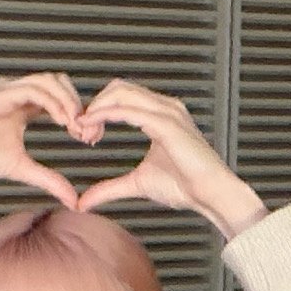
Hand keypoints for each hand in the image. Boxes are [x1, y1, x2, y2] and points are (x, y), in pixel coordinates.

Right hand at [0, 71, 87, 206]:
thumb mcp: (20, 169)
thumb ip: (48, 179)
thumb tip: (73, 200)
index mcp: (23, 107)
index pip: (60, 98)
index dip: (80, 114)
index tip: (91, 139)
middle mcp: (16, 93)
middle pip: (60, 83)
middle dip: (79, 105)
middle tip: (88, 134)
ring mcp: (6, 91)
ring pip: (49, 81)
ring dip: (69, 102)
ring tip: (77, 128)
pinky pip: (32, 90)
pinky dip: (52, 102)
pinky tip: (63, 122)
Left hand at [71, 78, 262, 237]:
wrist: (209, 194)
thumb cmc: (184, 186)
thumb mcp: (136, 184)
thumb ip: (109, 189)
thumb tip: (83, 202)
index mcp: (160, 114)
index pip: (122, 96)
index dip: (99, 110)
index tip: (84, 132)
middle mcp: (164, 107)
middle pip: (118, 88)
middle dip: (95, 105)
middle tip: (81, 130)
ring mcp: (167, 112)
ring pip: (121, 93)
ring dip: (97, 108)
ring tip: (84, 129)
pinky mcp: (166, 123)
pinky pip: (128, 110)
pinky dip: (106, 114)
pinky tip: (92, 126)